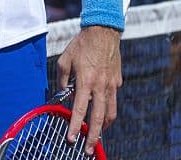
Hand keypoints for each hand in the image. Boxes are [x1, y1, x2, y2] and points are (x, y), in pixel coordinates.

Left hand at [56, 26, 121, 154]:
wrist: (103, 32)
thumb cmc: (81, 45)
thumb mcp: (65, 60)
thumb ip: (63, 80)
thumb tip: (63, 94)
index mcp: (85, 81)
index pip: (80, 110)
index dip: (75, 126)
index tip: (71, 138)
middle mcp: (100, 86)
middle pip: (98, 118)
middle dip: (93, 136)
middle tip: (88, 149)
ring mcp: (111, 85)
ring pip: (110, 113)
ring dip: (103, 127)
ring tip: (97, 136)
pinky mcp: (117, 82)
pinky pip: (113, 101)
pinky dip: (108, 111)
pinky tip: (102, 114)